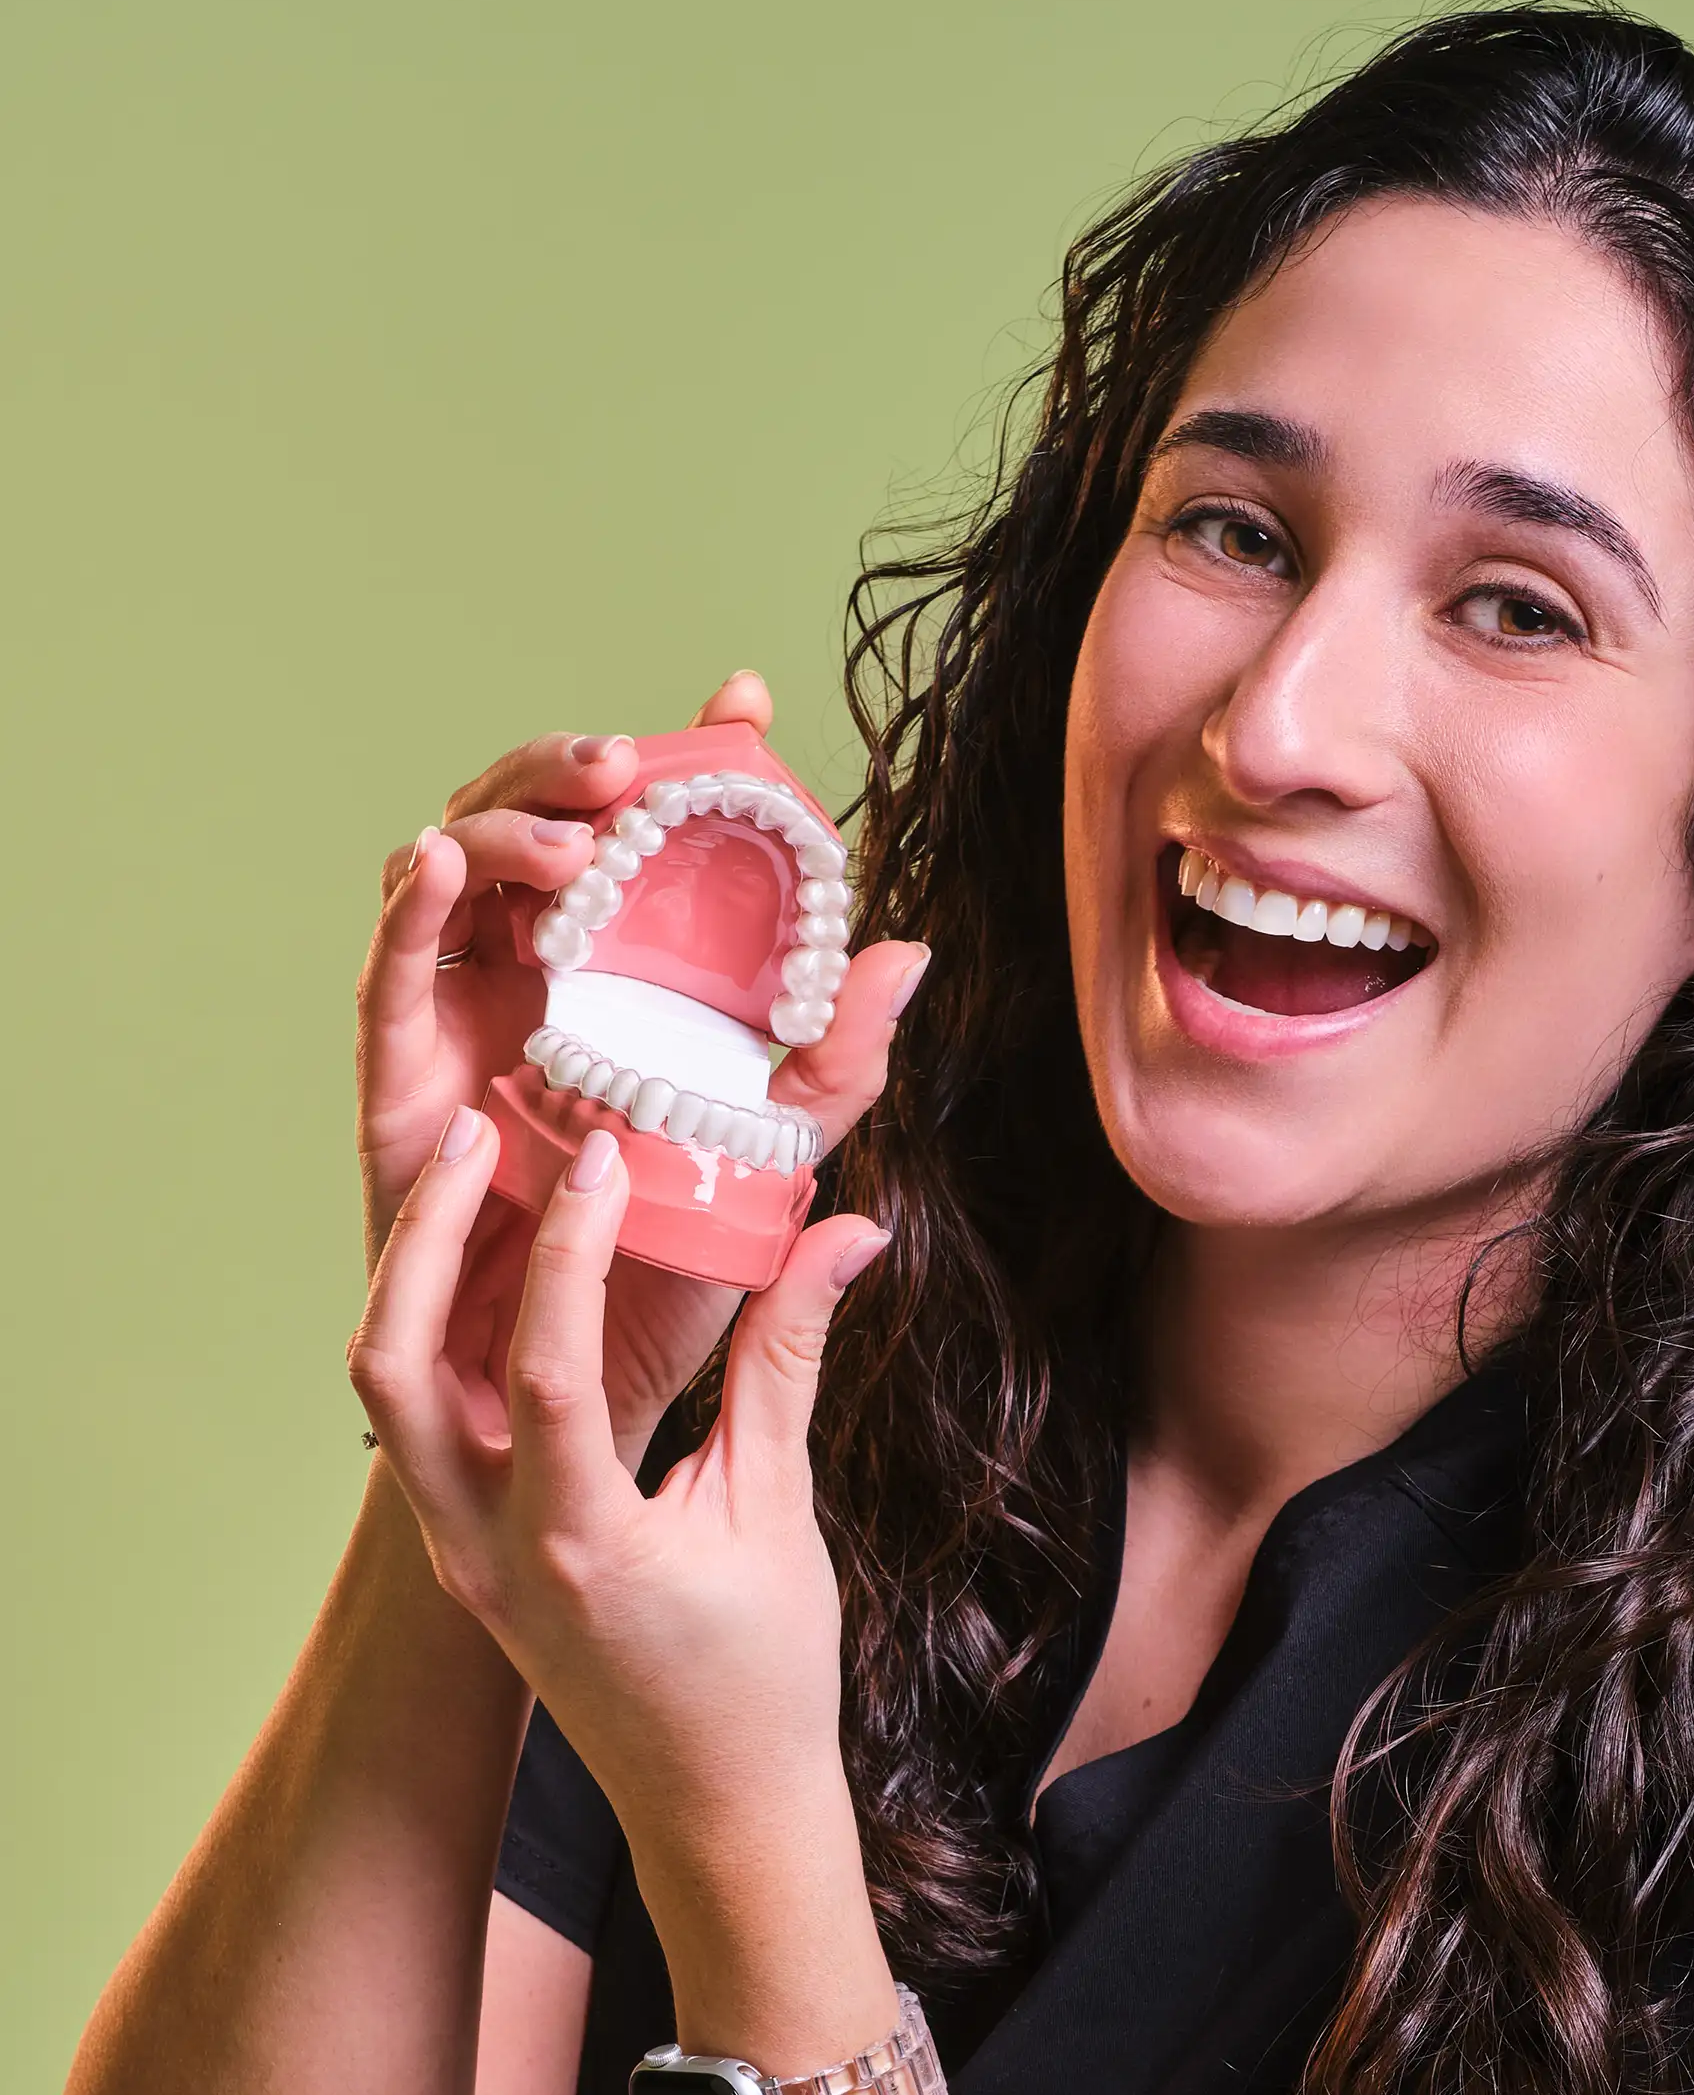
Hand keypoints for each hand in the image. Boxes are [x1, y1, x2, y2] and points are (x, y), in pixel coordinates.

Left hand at [348, 1105, 889, 1895]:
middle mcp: (487, 1552)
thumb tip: (846, 1234)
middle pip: (393, 1369)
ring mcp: (459, 1559)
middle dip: (428, 1238)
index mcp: (577, 1546)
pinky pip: (419, 1427)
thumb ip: (790, 1361)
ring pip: (385, 1395)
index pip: (548, 1367)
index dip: (575, 1248)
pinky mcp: (462, 1557)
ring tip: (476, 1180)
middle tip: (481, 1134)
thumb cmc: (764, 1679)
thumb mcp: (779, 1513)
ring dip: (417, 1280)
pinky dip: (441, 1336)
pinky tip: (493, 1269)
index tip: (606, 1156)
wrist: (716, 1808)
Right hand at [355, 669, 924, 1461]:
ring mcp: (457, 1019)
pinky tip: (442, 860)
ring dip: (501, 824)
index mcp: (617, 975)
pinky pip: (388, 977)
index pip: (639, 834)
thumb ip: (834, 1069)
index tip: (741, 699)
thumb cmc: (660, 1278)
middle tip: (635, 761)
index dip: (684, 753)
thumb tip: (904, 956)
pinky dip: (407, 908)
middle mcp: (530, 976)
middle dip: (574, 770)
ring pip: (454, 871)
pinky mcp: (399, 1082)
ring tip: (569, 825)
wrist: (575, 1396)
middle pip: (536, 823)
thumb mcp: (771, 1162)